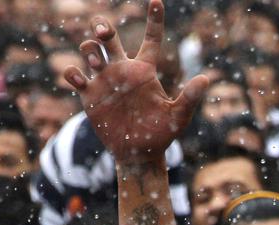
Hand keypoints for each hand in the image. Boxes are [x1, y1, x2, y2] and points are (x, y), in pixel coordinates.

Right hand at [66, 0, 207, 162]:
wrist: (139, 154)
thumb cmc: (162, 135)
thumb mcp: (178, 117)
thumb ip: (189, 98)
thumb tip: (205, 79)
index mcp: (145, 70)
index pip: (151, 38)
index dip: (154, 19)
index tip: (156, 1)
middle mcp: (122, 70)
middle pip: (109, 37)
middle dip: (103, 27)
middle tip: (106, 34)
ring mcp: (104, 81)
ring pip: (90, 50)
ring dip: (89, 50)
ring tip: (97, 64)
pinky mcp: (89, 95)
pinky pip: (74, 75)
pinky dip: (73, 72)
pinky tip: (81, 79)